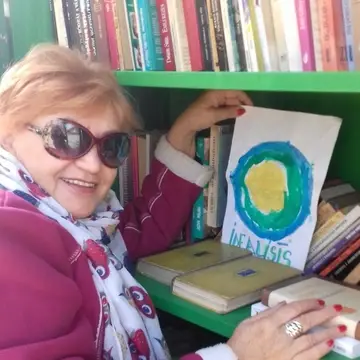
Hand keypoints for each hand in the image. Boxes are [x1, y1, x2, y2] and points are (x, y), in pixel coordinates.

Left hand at [167, 90, 251, 156]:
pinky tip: (235, 118)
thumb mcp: (214, 115)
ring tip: (245, 117)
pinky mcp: (210, 110)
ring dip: (236, 109)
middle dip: (241, 104)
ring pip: (228, 104)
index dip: (244, 98)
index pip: (234, 92)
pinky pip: (223, 109)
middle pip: (232, 97)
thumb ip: (229, 112)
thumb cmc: (198, 119)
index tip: (252, 108)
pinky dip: (230, 112)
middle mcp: (214, 95)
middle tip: (251, 114)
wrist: (184, 128)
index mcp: (215, 93)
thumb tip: (243, 110)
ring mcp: (212, 103)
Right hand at [227, 299, 344, 359]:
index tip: (319, 301)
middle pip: (305, 322)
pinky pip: (309, 356)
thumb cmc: (241, 342)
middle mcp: (280, 335)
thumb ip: (266, 312)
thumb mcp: (248, 322)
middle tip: (336, 309)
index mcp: (269, 323)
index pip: (292, 309)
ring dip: (327, 332)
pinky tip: (329, 343)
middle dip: (322, 314)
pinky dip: (320, 349)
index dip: (307, 304)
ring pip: (311, 339)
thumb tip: (284, 303)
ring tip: (340, 327)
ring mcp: (287, 351)